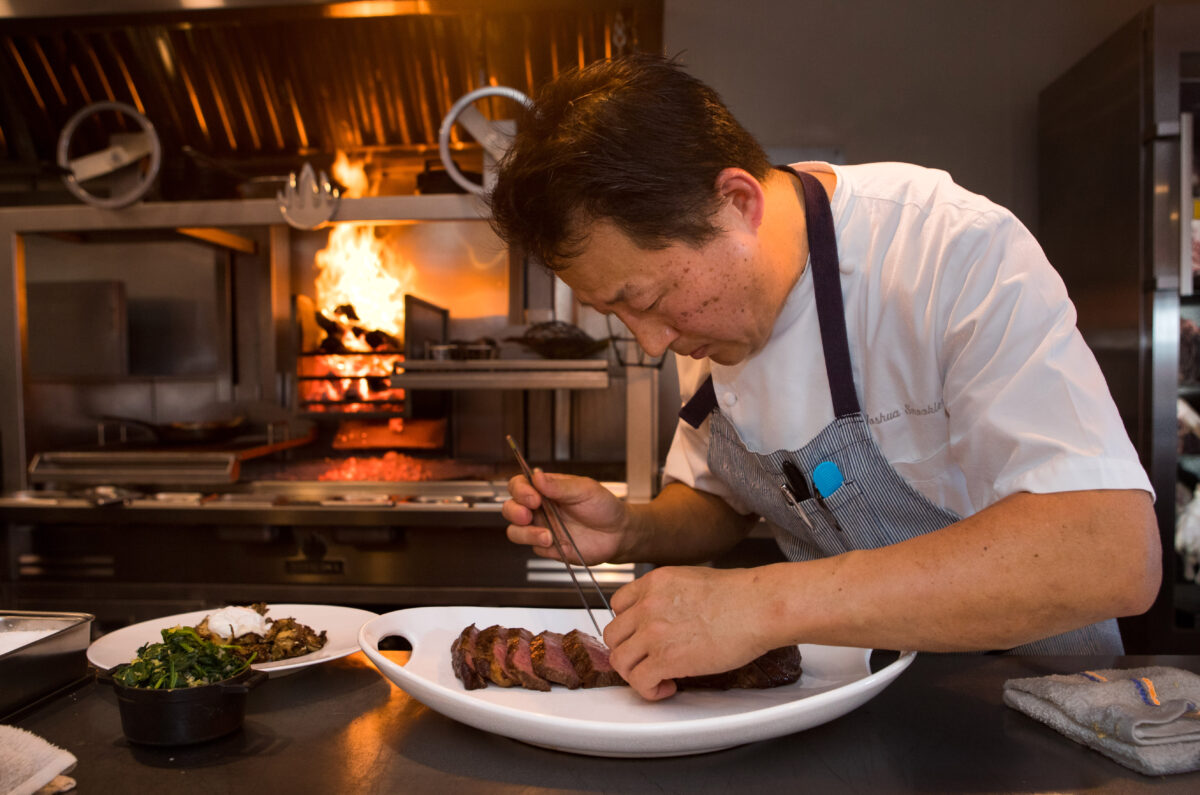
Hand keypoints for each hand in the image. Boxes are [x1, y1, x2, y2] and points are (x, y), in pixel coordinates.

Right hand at [502, 469, 628, 564]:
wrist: (618, 534)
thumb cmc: (603, 507)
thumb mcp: (585, 490)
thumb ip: (559, 486)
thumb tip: (537, 476)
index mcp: (546, 489)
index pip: (519, 485)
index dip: (520, 490)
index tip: (533, 496)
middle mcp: (540, 509)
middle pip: (510, 508)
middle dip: (514, 511)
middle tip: (528, 514)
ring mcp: (542, 528)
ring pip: (515, 531)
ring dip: (526, 533)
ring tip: (547, 535)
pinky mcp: (548, 548)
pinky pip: (533, 548)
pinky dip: (541, 546)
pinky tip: (557, 543)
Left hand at [603, 566, 772, 700]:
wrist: (758, 607)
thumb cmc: (739, 596)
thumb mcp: (691, 580)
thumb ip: (669, 595)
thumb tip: (668, 615)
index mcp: (654, 583)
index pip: (617, 605)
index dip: (628, 625)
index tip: (638, 636)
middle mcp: (647, 605)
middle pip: (613, 635)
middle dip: (628, 651)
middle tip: (646, 660)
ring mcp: (653, 632)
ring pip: (620, 661)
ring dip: (636, 673)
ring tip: (657, 677)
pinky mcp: (666, 659)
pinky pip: (639, 681)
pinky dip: (650, 690)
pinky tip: (667, 687)